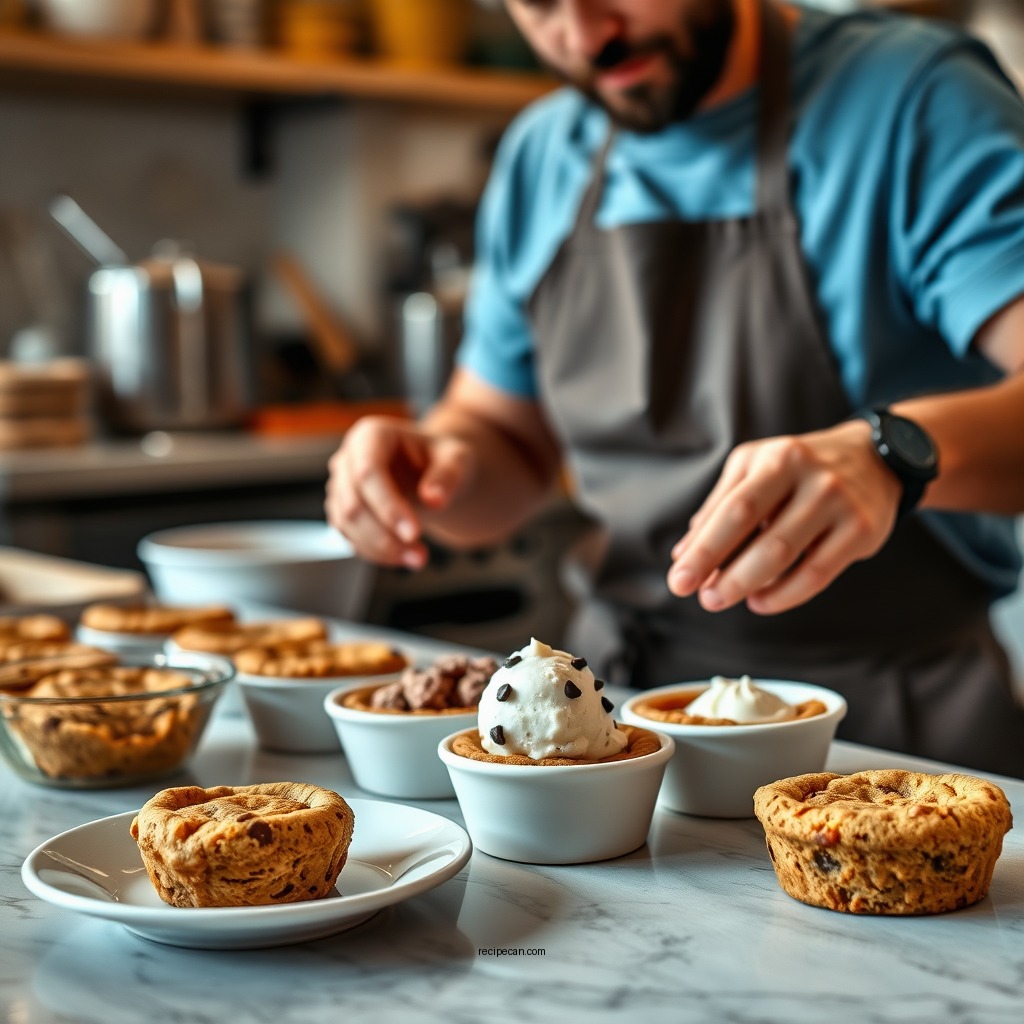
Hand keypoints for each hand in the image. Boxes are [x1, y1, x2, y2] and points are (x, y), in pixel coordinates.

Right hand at [324, 416, 472, 568]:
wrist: (432, 472)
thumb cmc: (442, 459)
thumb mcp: (457, 458)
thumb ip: (448, 474)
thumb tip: (434, 499)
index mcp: (371, 435)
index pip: (368, 473)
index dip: (388, 507)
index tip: (414, 534)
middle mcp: (348, 458)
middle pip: (352, 503)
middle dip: (384, 536)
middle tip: (421, 556)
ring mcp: (340, 485)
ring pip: (346, 524)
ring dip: (380, 549)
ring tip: (419, 558)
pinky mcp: (341, 510)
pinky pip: (349, 537)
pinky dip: (375, 553)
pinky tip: (404, 556)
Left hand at [666, 421, 901, 613]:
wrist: (875, 458)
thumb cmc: (798, 468)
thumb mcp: (755, 468)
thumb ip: (718, 507)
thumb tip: (683, 554)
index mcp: (776, 459)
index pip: (733, 511)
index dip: (703, 549)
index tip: (679, 580)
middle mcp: (811, 478)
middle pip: (761, 538)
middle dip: (726, 575)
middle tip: (703, 598)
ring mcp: (840, 504)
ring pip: (788, 558)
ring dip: (749, 586)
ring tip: (723, 599)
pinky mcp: (862, 530)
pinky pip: (818, 573)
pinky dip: (785, 594)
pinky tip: (761, 601)